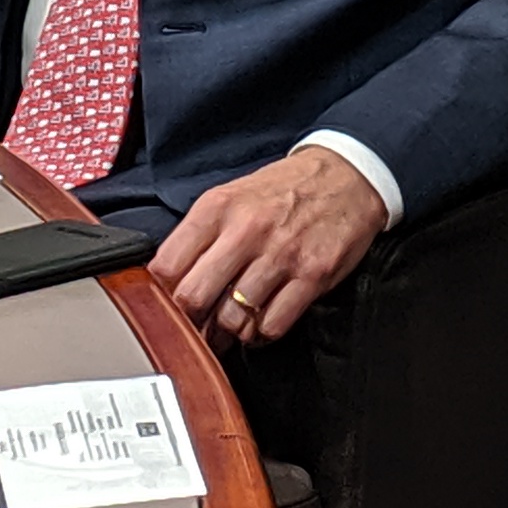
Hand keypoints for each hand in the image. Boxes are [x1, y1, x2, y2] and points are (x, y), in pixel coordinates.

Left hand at [154, 146, 386, 349]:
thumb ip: (198, 235)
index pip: (167, 266)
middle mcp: (246, 231)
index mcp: (217, 208)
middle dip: (190, 321)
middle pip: (194, 298)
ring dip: (229, 331)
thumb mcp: (231, 196)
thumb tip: (165, 282)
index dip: (158, 295)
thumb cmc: (284, 191)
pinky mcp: (313, 275)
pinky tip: (263, 319)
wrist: (348, 174)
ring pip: (233, 320)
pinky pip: (272, 326)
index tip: (163, 307)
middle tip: (195, 328)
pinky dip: (263, 333)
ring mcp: (281, 255)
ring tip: (232, 323)